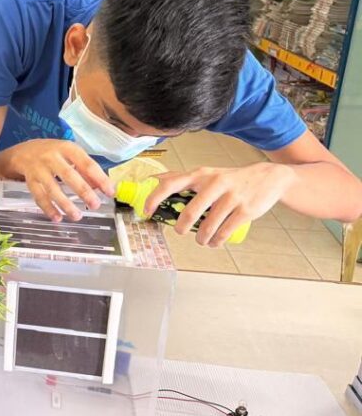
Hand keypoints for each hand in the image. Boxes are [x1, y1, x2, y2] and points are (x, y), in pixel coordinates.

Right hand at [0, 140, 113, 221]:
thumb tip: (101, 187)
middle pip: (68, 175)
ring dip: (65, 204)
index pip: (86, 164)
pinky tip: (57, 218)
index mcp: (67, 148)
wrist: (23, 151)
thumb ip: (85, 170)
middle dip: (83, 191)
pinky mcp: (30, 180)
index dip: (99, 178)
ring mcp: (39, 169)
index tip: (109, 192)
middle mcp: (51, 157)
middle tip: (95, 205)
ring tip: (77, 216)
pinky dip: (48, 208)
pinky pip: (39, 196)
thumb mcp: (70, 155)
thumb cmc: (54, 154)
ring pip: (52, 188)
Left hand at [144, 163, 294, 246]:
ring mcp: (231, 197)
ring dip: (201, 239)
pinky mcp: (245, 211)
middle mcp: (215, 184)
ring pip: (208, 227)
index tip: (146, 211)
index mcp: (201, 174)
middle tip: (179, 231)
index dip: (155, 198)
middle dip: (181, 227)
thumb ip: (182, 177)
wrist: (269, 178)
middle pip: (190, 212)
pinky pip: (225, 232)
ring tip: (202, 240)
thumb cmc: (230, 178)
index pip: (170, 183)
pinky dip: (217, 242)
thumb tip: (152, 180)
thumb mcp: (207, 173)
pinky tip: (215, 243)